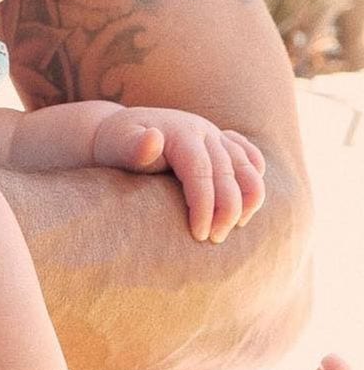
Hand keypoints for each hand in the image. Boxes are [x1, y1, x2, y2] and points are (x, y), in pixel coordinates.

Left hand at [91, 107, 265, 242]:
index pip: (201, 170)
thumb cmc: (115, 145)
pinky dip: (254, 177)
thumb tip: (154, 138)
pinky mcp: (221, 141)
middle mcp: (203, 129)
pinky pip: (250, 157)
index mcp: (180, 131)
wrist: (120, 134)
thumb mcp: (117, 145)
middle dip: (226, 209)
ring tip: (235, 227)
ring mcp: (215, 134)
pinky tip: (248, 203)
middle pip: (228, 172)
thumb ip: (133, 147)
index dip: (204, 204)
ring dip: (248, 199)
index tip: (200, 234)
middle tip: (214, 240)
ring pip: (248, 166)